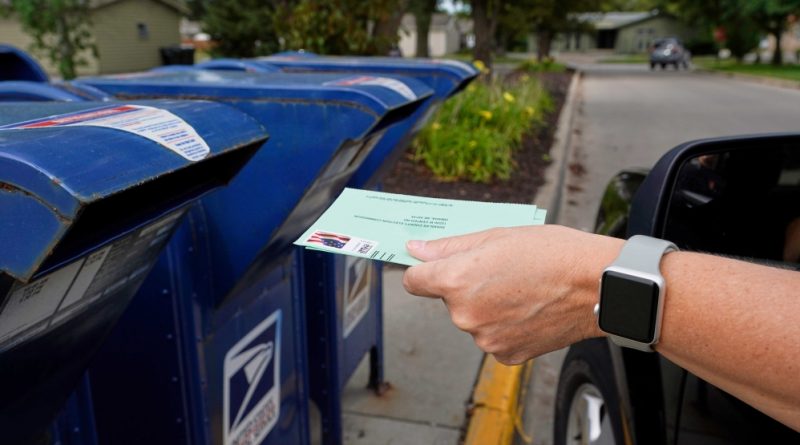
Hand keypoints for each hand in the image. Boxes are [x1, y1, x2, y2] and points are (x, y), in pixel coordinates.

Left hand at [402, 225, 620, 363]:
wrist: (598, 286)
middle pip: (449, 299)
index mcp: (456, 281)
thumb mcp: (497, 235)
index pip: (414, 281)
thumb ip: (450, 247)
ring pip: (473, 318)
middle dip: (467, 286)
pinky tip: (529, 309)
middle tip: (502, 271)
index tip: (435, 267)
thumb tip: (416, 250)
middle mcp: (464, 315)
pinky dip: (506, 325)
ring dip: (488, 306)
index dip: (425, 270)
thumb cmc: (554, 253)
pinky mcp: (506, 355)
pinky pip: (494, 336)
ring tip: (522, 289)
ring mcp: (485, 339)